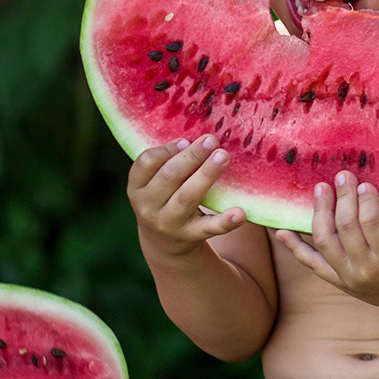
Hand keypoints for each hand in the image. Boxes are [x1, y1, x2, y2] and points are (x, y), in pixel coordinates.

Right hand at [127, 136, 246, 257]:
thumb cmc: (164, 198)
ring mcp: (170, 223)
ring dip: (207, 175)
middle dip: (192, 156)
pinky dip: (226, 221)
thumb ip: (168, 161)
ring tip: (224, 156)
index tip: (186, 140)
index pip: (146, 164)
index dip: (166, 150)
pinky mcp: (192, 236)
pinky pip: (210, 227)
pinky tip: (240, 213)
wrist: (163, 243)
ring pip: (188, 196)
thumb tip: (199, 135)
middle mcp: (149, 206)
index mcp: (137, 188)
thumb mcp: (155, 183)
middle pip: (170, 176)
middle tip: (212, 140)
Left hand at [272, 172, 378, 310]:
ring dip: (320, 212)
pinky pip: (311, 263)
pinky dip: (295, 247)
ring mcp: (348, 277)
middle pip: (346, 227)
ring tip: (321, 189)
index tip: (363, 182)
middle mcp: (366, 270)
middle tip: (342, 175)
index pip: (372, 223)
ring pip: (325, 241)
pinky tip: (281, 230)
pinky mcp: (337, 281)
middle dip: (343, 197)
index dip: (366, 200)